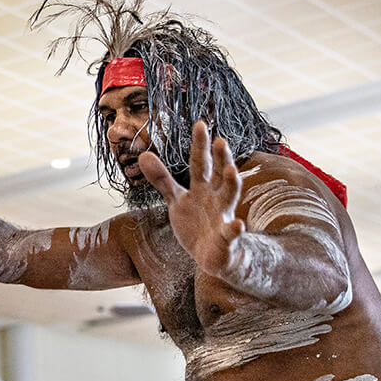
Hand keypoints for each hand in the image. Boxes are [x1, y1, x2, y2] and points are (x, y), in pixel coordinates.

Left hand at [138, 121, 245, 276]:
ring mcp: (223, 217)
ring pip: (230, 197)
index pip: (201, 163)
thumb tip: (142, 154)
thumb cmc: (196, 224)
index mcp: (203, 187)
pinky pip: (231, 234)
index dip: (200, 145)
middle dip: (221, 157)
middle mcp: (216, 197)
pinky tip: (238, 225)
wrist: (214, 256)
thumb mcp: (176, 200)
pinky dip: (235, 230)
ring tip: (232, 170)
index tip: (200, 124)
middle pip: (219, 174)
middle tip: (219, 140)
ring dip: (232, 184)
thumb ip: (162, 179)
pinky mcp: (227, 239)